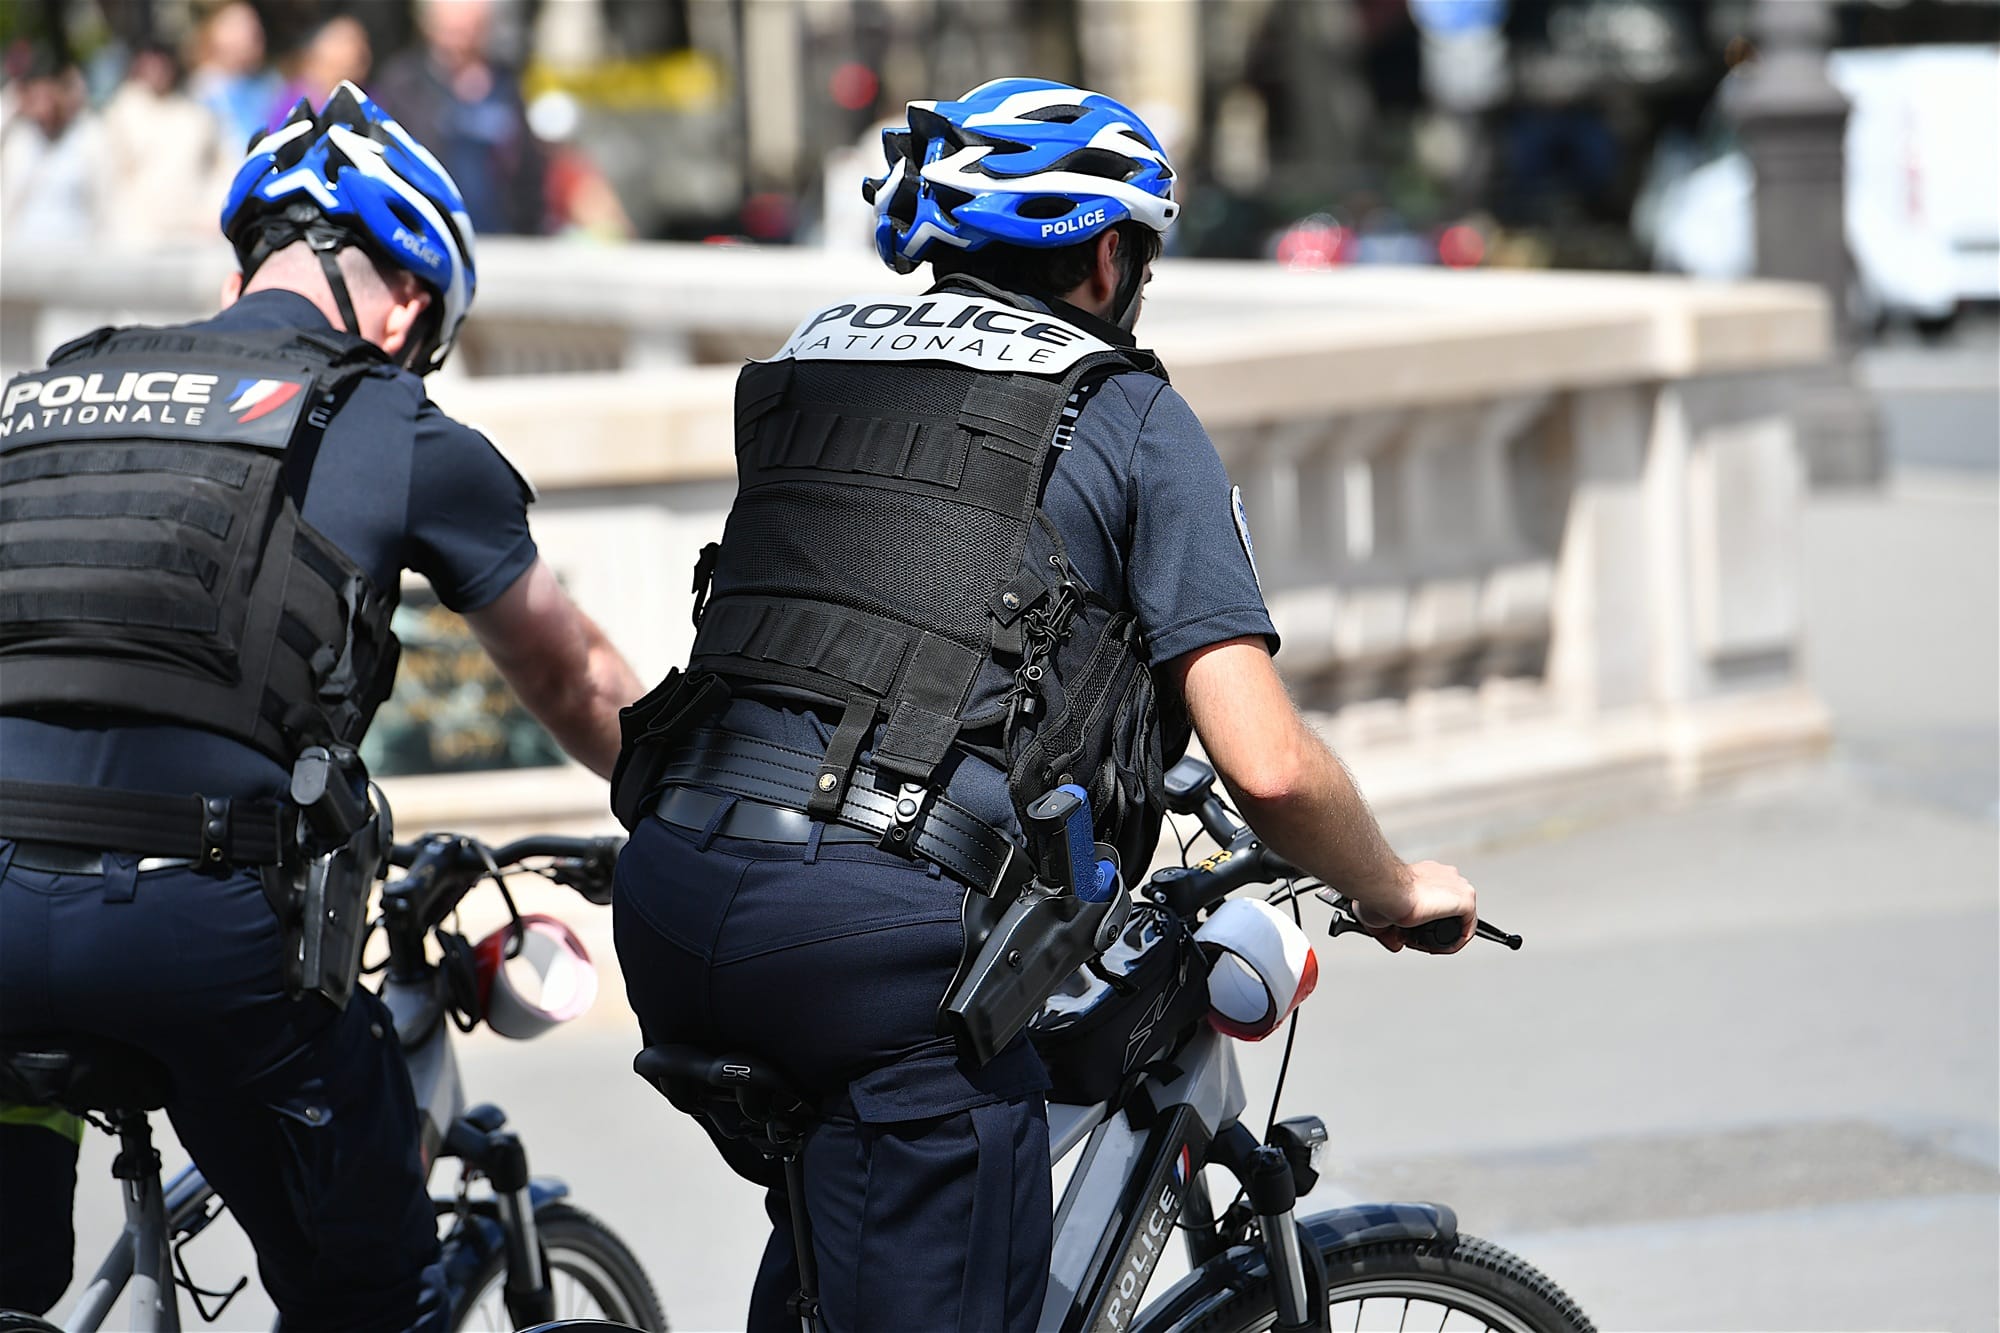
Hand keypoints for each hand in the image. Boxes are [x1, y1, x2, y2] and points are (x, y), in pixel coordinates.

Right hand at [1351, 860, 1476, 954]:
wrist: (1388, 891)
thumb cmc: (1381, 894)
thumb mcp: (1378, 915)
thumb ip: (1388, 930)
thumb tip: (1395, 944)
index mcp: (1425, 873)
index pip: (1435, 898)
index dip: (1424, 919)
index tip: (1412, 930)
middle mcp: (1444, 876)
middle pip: (1448, 910)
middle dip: (1434, 928)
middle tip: (1417, 940)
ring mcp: (1457, 886)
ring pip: (1459, 919)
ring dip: (1444, 937)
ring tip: (1427, 947)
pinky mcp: (1466, 899)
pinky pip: (1467, 928)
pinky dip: (1455, 943)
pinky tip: (1439, 949)